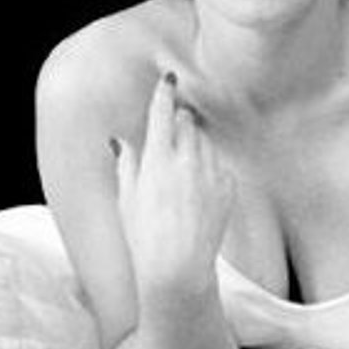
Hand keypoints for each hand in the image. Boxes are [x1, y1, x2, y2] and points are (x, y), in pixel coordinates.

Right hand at [112, 71, 235, 296]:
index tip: (169, 80)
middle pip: (188, 121)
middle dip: (180, 120)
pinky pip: (219, 164)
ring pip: (205, 141)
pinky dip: (209, 167)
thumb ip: (127, 163)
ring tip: (181, 172)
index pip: (163, 112)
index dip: (165, 92)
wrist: (179, 269)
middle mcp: (187, 161)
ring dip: (194, 143)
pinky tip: (197, 190)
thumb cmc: (144, 238)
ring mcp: (211, 174)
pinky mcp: (228, 188)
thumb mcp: (126, 199)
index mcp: (157, 160)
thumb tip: (121, 140)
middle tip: (172, 132)